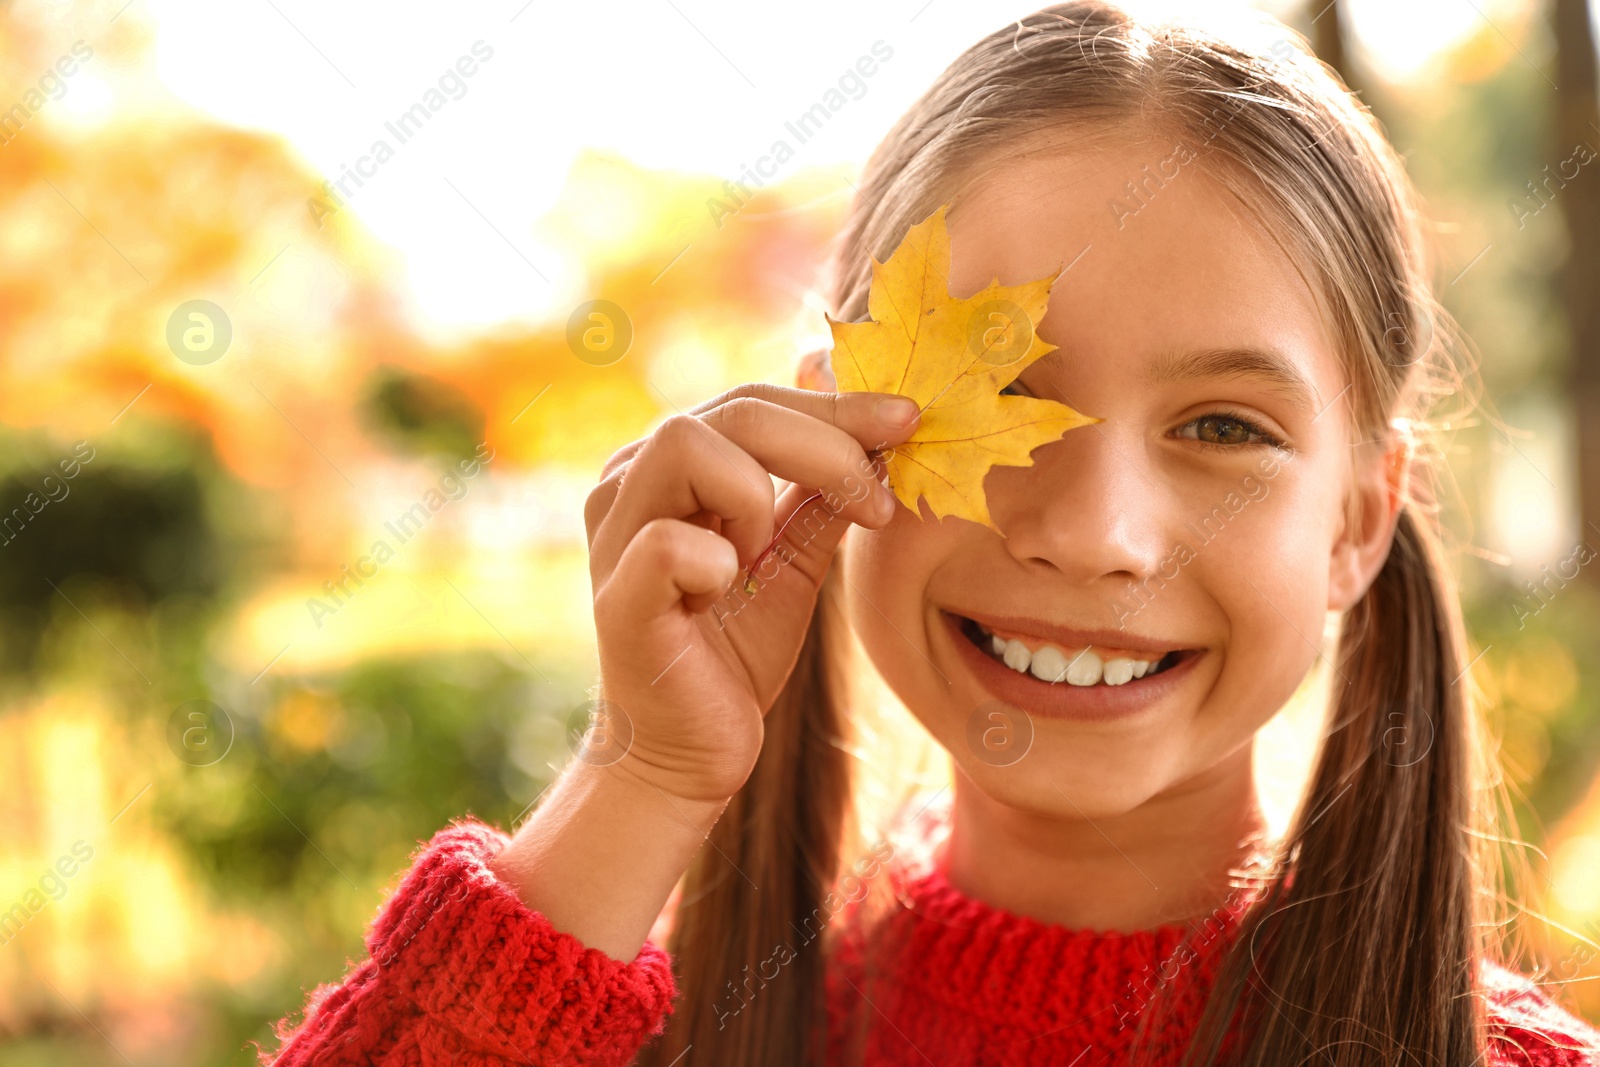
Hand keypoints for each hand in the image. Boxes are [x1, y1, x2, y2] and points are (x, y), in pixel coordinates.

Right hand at [583, 382, 919, 803]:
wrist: (693, 751)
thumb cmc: (734, 649)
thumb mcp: (795, 558)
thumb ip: (822, 496)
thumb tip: (885, 433)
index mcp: (671, 467)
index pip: (755, 402)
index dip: (837, 405)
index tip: (908, 421)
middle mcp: (629, 484)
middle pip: (733, 410)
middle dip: (825, 444)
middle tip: (876, 499)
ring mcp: (614, 536)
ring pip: (686, 445)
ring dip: (753, 496)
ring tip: (761, 556)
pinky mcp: (616, 598)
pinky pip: (667, 543)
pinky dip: (716, 562)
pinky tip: (723, 592)